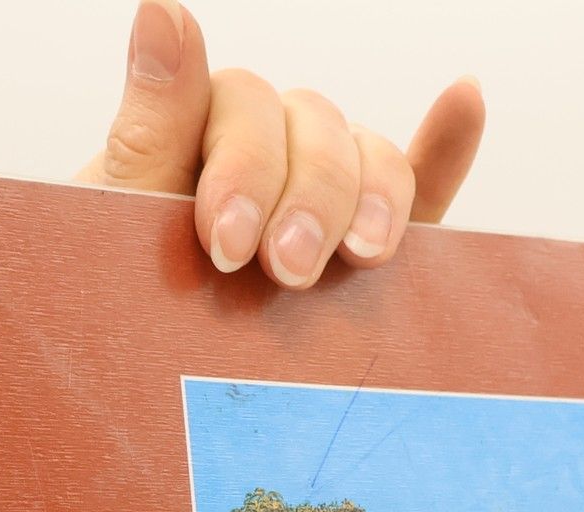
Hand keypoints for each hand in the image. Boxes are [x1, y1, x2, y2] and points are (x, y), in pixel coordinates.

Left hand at [76, 2, 485, 287]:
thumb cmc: (118, 321)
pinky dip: (442, 149)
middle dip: (308, 200)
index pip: (241, 107)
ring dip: (371, 197)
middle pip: (312, 130)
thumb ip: (149, 129)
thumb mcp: (118, 232)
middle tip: (287, 273)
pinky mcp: (367, 249)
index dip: (246, 166)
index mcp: (193, 144)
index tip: (227, 247)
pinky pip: (415, 190)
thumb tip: (164, 10)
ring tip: (362, 257)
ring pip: (367, 159)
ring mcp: (319, 201)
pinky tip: (464, 101)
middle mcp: (263, 159)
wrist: (139, 401)